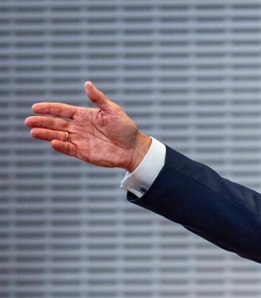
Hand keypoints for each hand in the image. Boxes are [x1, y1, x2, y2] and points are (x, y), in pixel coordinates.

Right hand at [25, 81, 151, 171]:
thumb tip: (87, 84)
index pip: (62, 110)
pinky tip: (53, 142)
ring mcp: (80, 140)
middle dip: (42, 122)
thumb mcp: (112, 110)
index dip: (49, 108)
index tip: (35, 107)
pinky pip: (68, 149)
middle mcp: (79, 127)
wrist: (133, 148)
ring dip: (46, 134)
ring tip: (33, 132)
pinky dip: (60, 146)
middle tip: (28, 121)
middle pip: (56, 123)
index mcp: (84, 115)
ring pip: (58, 136)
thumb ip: (98, 98)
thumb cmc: (125, 128)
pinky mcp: (83, 152)